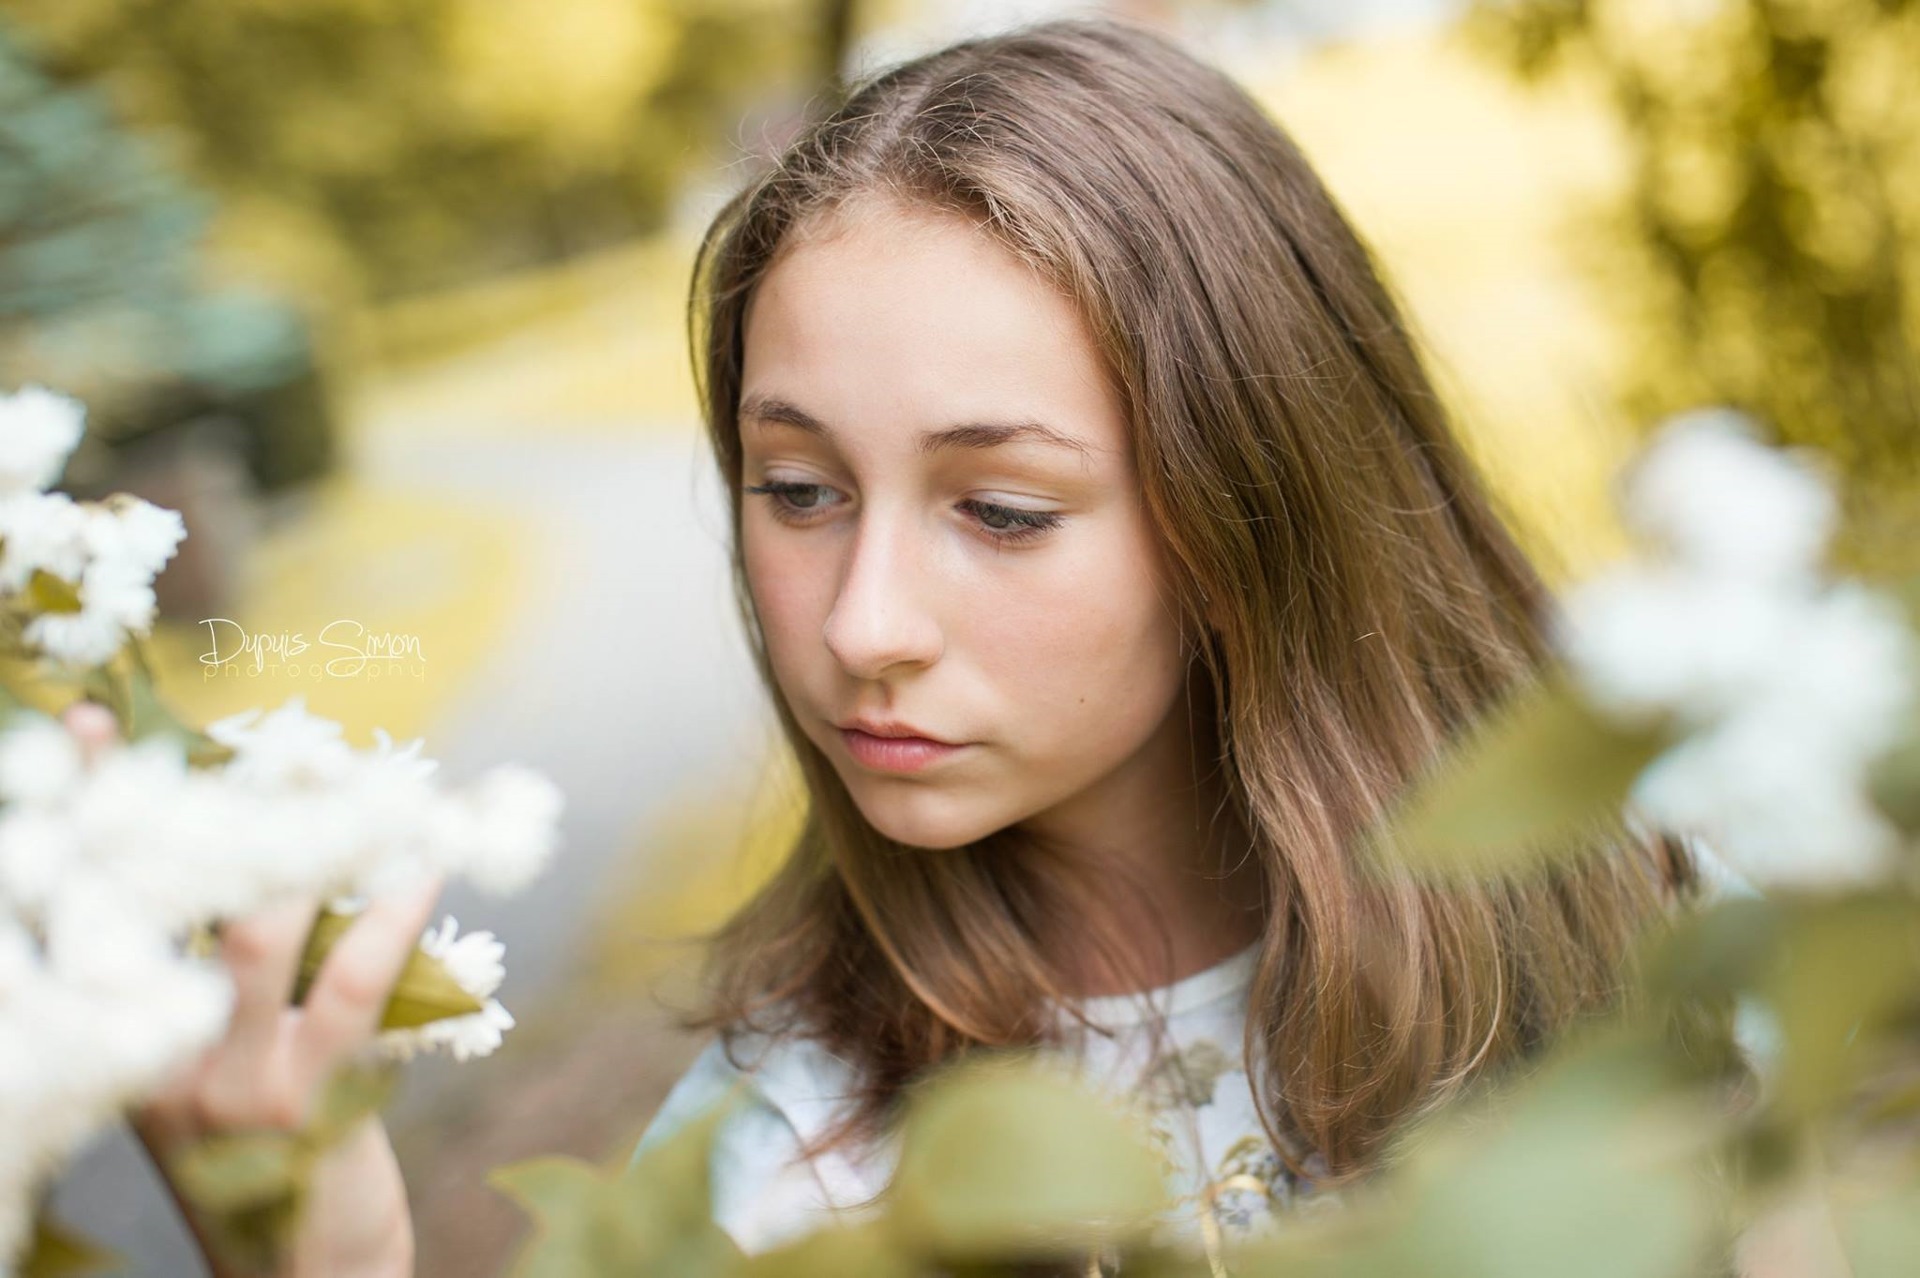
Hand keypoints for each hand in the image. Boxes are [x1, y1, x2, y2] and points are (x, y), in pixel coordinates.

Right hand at [61, 702, 439, 1276]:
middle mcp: (153, 1051)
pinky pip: (352, 989)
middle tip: (275, 738)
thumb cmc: (265, 1147)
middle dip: (208, 807)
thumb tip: (272, 847)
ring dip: (316, 849)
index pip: (90, 899)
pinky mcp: (305, 1104)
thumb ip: (223, 967)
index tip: (86, 719)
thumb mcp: (215, 1058)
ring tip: (357, 782)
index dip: (89, 808)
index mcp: (114, 1030)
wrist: (303, 1271)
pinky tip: (423, 868)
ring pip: (259, 935)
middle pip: (165, 902)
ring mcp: (225, 1082)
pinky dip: (390, 918)